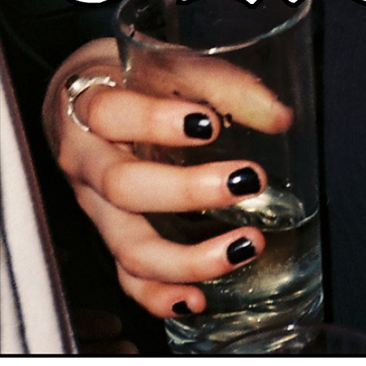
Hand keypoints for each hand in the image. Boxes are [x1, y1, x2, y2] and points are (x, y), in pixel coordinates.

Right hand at [45, 39, 281, 318]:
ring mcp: (97, 207)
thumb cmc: (135, 79)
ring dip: (186, 257)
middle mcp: (88, 162)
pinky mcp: (112, 237)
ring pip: (127, 245)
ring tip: (245, 246)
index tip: (209, 123)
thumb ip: (225, 86)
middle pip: (123, 186)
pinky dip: (159, 296)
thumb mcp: (172, 65)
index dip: (157, 122)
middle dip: (188, 190)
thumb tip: (279, 117)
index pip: (111, 113)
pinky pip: (128, 277)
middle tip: (248, 180)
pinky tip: (197, 299)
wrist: (86, 97)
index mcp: (92, 106)